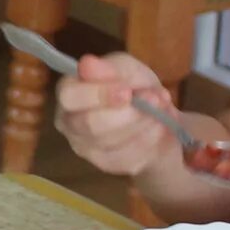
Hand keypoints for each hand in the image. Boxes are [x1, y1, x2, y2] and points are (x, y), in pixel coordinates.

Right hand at [54, 53, 180, 179]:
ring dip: (143, 122)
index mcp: (69, 93)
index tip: (127, 91)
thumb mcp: (127, 69)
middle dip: (127, 113)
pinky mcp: (106, 164)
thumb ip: (109, 68)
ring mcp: (85, 147)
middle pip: (90, 124)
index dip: (98, 94)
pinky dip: (149, 138)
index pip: (70, 96)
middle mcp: (69, 123)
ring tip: (161, 107)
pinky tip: (157, 126)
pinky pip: (128, 154)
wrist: (156, 118)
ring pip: (112, 141)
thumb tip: (87, 64)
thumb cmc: (134, 87)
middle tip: (154, 100)